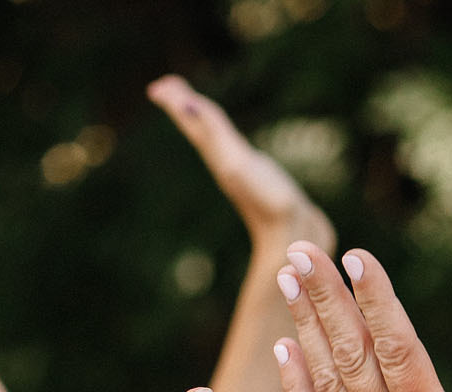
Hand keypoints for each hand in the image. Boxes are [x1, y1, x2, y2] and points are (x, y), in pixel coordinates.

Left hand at [148, 75, 334, 253]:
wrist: (295, 243)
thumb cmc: (268, 205)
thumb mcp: (238, 165)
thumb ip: (216, 135)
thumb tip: (187, 105)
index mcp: (219, 155)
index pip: (194, 122)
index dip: (176, 104)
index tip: (156, 88)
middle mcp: (229, 162)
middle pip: (202, 129)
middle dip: (185, 107)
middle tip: (168, 87)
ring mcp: (247, 172)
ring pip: (221, 141)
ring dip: (208, 123)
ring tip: (198, 109)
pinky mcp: (266, 181)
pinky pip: (243, 156)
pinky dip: (235, 145)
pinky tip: (237, 149)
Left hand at [275, 243, 451, 391]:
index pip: (399, 351)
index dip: (376, 301)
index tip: (357, 257)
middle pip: (352, 355)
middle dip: (326, 298)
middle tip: (302, 248)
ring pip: (328, 380)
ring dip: (305, 326)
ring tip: (288, 277)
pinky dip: (296, 383)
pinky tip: (284, 348)